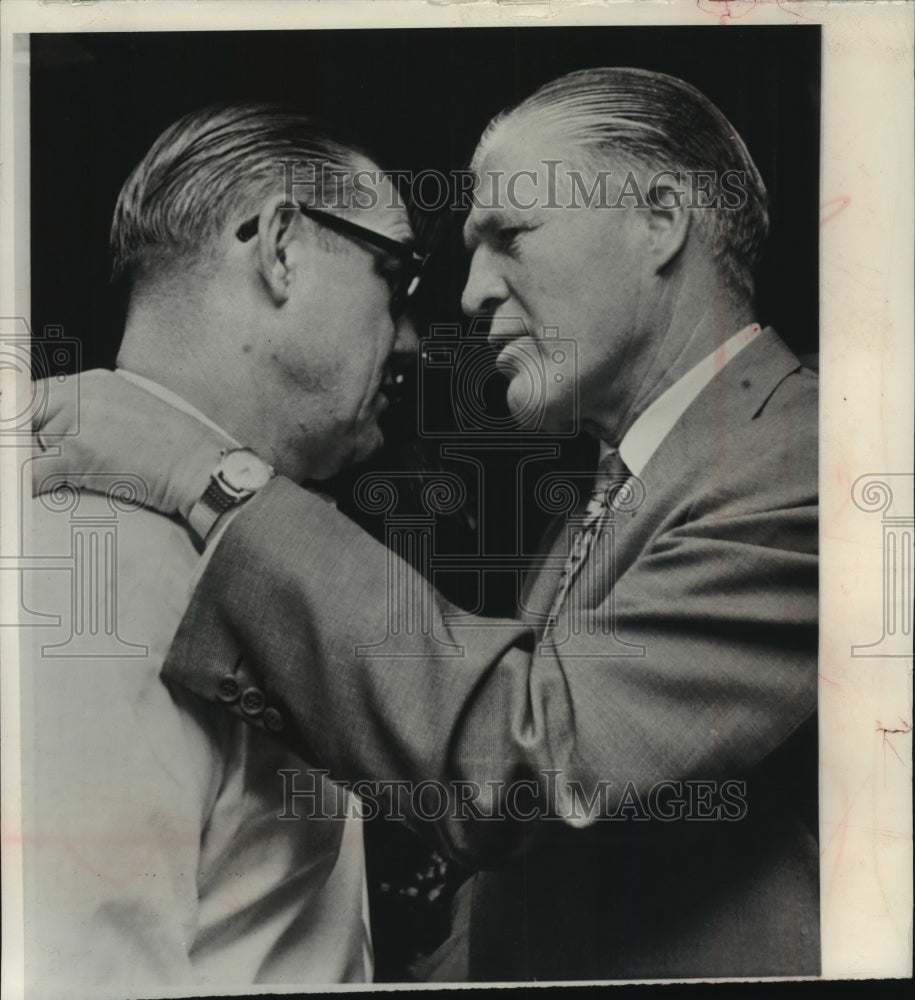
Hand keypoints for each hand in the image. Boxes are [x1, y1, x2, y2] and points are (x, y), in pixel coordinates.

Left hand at [33, 369, 231, 517]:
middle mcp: (82, 392)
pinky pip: (30, 473)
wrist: (203, 470)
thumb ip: (83, 421)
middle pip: (20, 416)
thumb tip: (37, 446)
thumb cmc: (173, 456)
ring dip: (33, 470)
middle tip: (38, 468)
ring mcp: (79, 420)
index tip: (19, 440)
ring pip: (22, 447)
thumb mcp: (125, 420)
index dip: (18, 423)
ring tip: (72, 480)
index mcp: (92, 382)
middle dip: (24, 446)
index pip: (29, 394)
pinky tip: (49, 494)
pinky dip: (30, 489)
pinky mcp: (79, 452)